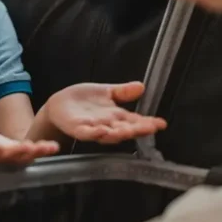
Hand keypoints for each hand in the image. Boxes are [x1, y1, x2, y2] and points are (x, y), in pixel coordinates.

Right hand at [0, 110, 58, 164]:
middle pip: (6, 157)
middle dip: (17, 153)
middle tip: (28, 148)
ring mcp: (4, 156)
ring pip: (20, 157)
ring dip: (34, 153)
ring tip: (48, 148)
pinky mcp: (13, 151)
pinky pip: (28, 152)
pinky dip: (40, 150)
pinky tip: (53, 146)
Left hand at [47, 81, 166, 143]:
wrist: (60, 104)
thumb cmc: (84, 100)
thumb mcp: (106, 92)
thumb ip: (123, 92)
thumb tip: (142, 86)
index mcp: (116, 116)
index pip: (135, 121)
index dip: (148, 123)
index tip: (161, 123)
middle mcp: (107, 125)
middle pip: (125, 129)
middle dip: (137, 130)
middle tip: (150, 128)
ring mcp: (93, 128)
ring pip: (108, 134)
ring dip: (118, 134)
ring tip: (128, 131)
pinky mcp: (77, 129)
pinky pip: (86, 133)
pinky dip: (94, 133)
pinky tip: (101, 130)